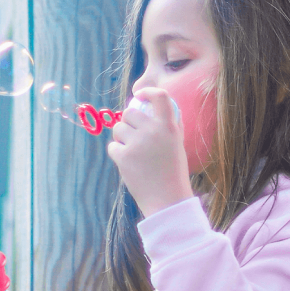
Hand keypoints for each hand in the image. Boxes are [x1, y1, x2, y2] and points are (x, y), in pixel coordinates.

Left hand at [107, 87, 193, 216]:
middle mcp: (152, 131)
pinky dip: (118, 154)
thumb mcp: (177, 145)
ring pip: (118, 128)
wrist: (167, 199)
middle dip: (128, 122)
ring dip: (121, 138)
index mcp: (168, 127)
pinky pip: (113, 146)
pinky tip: (129, 164)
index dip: (148, 91)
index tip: (140, 95)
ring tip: (133, 152)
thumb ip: (170, 125)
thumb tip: (160, 105)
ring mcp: (136, 144)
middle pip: (129, 113)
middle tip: (134, 136)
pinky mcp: (123, 156)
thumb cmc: (173, 172)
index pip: (160, 97)